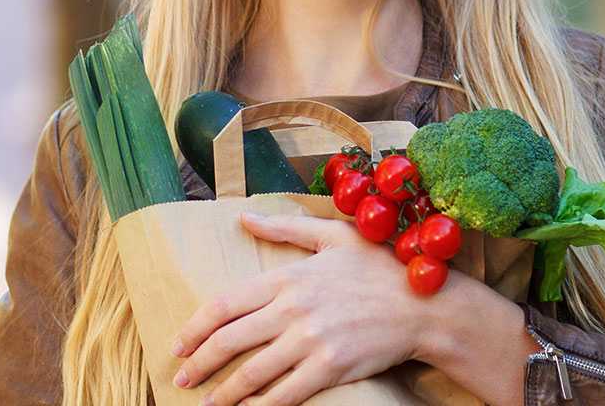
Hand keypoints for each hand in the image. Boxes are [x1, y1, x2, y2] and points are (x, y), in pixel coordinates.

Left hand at [170, 210, 464, 405]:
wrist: (426, 304)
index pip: (225, 304)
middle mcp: (293, 309)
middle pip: (230, 340)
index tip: (179, 343)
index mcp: (288, 276)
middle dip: (199, 362)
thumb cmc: (380, 266)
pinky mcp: (332, 367)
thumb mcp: (333, 235)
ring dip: (224, 391)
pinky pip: (286, 394)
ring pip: (252, 372)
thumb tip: (243, 218)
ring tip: (207, 401)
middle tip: (181, 375)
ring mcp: (312, 340)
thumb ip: (284, 227)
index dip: (195, 326)